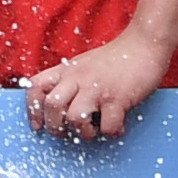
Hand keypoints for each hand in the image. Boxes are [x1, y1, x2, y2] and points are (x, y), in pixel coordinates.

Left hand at [22, 26, 171, 141]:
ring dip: (83, 133)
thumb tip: (61, 110)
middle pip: (51, 106)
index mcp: (66, 70)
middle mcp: (78, 77)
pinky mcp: (118, 98)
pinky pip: (107, 126)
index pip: (35, 87)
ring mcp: (97, 87)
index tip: (38, 126)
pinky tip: (117, 126)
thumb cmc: (116, 59)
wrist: (144, 44)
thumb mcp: (83, 65)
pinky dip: (111, 132)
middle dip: (56, 128)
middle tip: (68, 133)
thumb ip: (70, 82)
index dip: (33, 110)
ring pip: (74, 118)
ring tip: (94, 130)